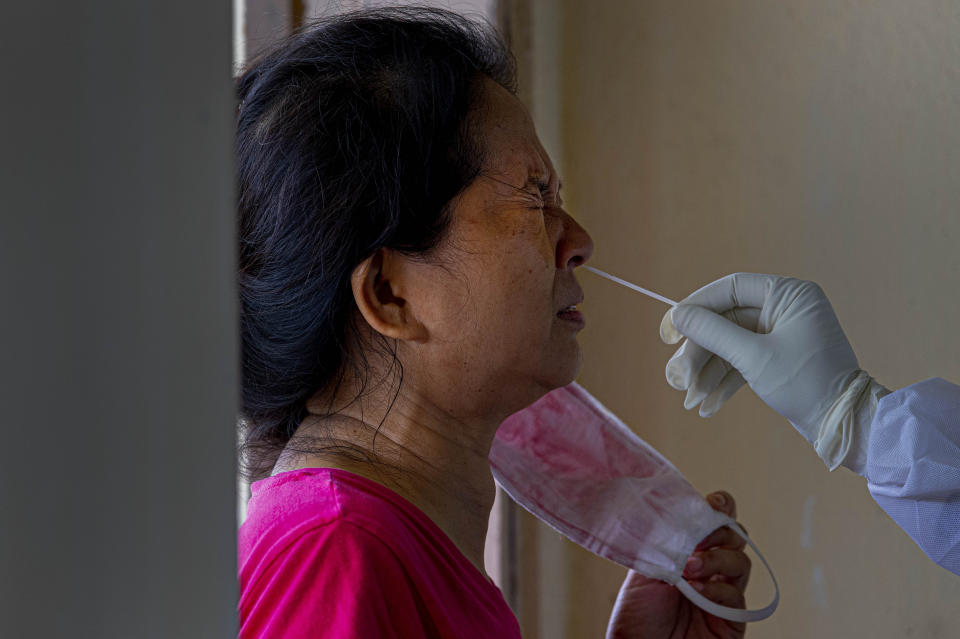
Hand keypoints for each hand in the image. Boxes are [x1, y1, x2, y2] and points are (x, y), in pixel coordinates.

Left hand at [606, 491, 749, 638]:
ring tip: (689, 568)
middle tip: (698, 538)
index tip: (711, 504)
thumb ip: (663, 542)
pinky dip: (718, 587)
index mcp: (692, 551)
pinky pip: (736, 595)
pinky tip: (698, 590)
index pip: (717, 521)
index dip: (721, 507)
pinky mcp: (732, 620)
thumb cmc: (638, 617)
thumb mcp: (644, 569)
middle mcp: (712, 569)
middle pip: (736, 536)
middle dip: (719, 530)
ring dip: (715, 559)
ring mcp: (724, 593)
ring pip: (740, 561)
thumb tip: (673, 513)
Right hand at [659, 273, 887, 469]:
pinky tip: (705, 405)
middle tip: (676, 378)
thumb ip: (712, 332)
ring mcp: (780, 334)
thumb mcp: (754, 357)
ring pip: (729, 345)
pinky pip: (741, 361)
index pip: (730, 289)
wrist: (843, 426)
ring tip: (689, 399)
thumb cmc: (806, 384)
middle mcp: (785, 308)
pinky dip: (722, 381)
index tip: (669, 331)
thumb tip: (677, 315)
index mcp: (788, 294)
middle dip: (699, 352)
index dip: (695, 308)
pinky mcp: (776, 358)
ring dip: (706, 372)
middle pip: (724, 321)